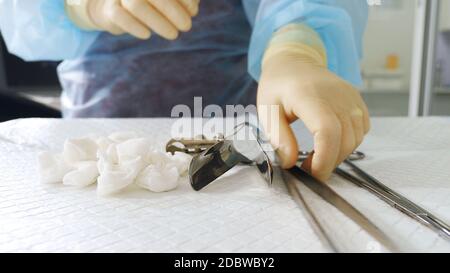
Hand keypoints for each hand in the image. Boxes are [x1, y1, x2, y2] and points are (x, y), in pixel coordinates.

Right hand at [87, 0, 199, 39]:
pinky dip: (135, 27)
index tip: (193, 11)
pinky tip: (148, 35)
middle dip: (173, 11)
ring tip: (173, 34)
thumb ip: (185, 1)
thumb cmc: (151, 4)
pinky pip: (119, 16)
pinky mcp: (109, 9)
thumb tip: (192, 8)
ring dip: (158, 22)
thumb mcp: (169, 2)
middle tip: (187, 27)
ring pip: (135, 4)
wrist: (116, 10)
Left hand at [257, 53, 369, 180]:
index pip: (327, 131)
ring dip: (339, 154)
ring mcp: (349, 96)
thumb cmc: (278, 86)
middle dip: (329, 162)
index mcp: (308, 95)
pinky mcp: (357, 99)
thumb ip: (279, 138)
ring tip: (317, 154)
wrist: (294, 62)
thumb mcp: (267, 112)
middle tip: (309, 167)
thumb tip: (290, 163)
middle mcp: (335, 94)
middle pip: (345, 139)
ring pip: (356, 137)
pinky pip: (362, 129)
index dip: (324, 158)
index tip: (312, 173)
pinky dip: (349, 142)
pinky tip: (330, 141)